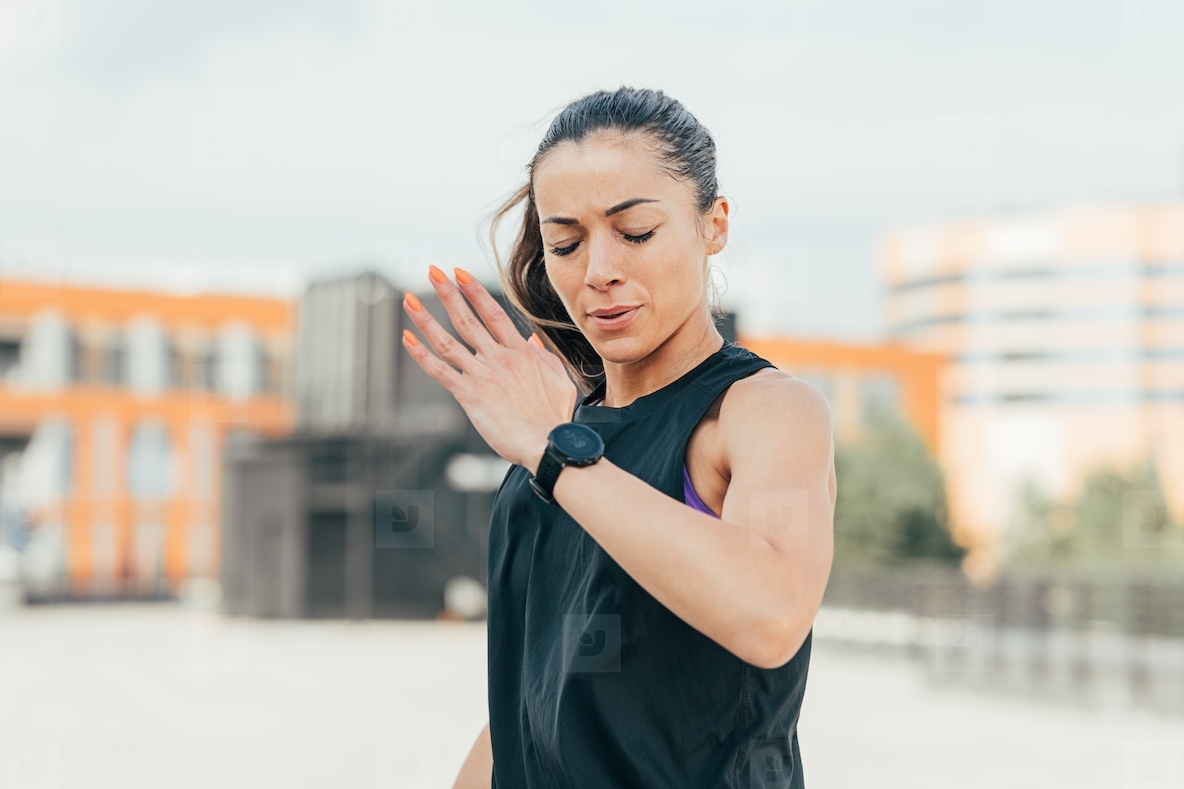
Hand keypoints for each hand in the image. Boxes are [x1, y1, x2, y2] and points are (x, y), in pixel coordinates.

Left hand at [401, 265, 577, 474]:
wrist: (548, 441)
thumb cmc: (555, 416)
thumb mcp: (559, 379)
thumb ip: (543, 357)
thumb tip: (532, 341)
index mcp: (520, 352)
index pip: (493, 313)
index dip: (475, 291)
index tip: (460, 273)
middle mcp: (498, 358)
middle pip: (467, 319)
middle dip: (447, 293)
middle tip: (432, 272)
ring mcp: (482, 374)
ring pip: (447, 341)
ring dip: (426, 319)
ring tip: (408, 299)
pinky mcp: (469, 395)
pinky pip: (440, 370)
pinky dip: (421, 354)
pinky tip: (407, 338)